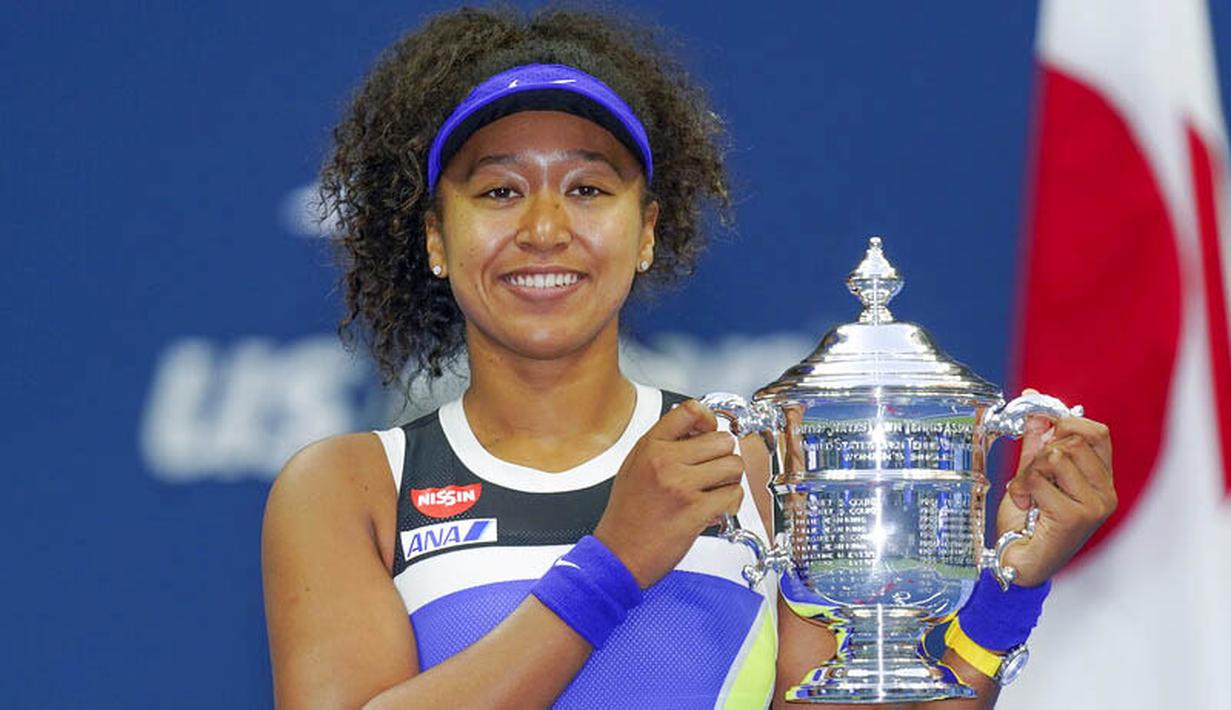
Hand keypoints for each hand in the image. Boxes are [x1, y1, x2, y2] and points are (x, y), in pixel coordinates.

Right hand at [593, 400, 744, 587]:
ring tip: (715, 490)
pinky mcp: (696, 510)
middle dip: (724, 456)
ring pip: (733, 465)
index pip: (690, 411)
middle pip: (721, 439)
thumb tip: (696, 432)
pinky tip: (717, 508)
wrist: (617, 555)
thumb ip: (661, 446)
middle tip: (714, 470)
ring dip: (730, 479)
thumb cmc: (625, 517)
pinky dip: (731, 502)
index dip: (709, 419)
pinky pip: (733, 494)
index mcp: (649, 447)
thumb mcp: (633, 467)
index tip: (711, 431)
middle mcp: (665, 461)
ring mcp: (681, 485)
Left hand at [994, 411, 1115, 586]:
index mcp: (1101, 480)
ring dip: (1029, 472)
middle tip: (1029, 478)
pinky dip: (1023, 489)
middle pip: (1072, 440)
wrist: (1020, 562)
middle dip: (1040, 453)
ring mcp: (1095, 505)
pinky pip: (1040, 479)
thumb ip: (1038, 442)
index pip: (1097, 433)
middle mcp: (1105, 493)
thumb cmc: (1028, 524)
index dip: (1067, 422)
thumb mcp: (1033, 473)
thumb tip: (1036, 405)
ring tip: (1027, 494)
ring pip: (1056, 456)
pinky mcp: (1077, 516)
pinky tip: (1026, 507)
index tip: (1043, 431)